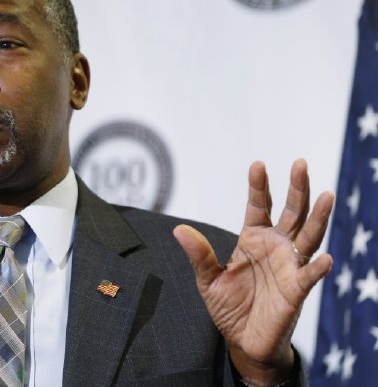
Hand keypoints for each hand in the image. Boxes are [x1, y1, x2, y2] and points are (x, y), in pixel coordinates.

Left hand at [174, 160, 333, 384]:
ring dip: (318, 216)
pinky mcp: (297, 290)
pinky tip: (325, 259)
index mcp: (253, 239)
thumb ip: (198, 255)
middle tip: (300, 164)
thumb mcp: (207, 280)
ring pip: (309, 235)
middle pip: (291, 211)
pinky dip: (318, 268)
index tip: (257, 165)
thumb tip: (179, 229)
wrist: (243, 340)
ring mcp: (289, 266)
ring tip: (325, 195)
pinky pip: (310, 276)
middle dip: (296, 188)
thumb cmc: (228, 306)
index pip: (259, 206)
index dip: (258, 186)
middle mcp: (276, 247)